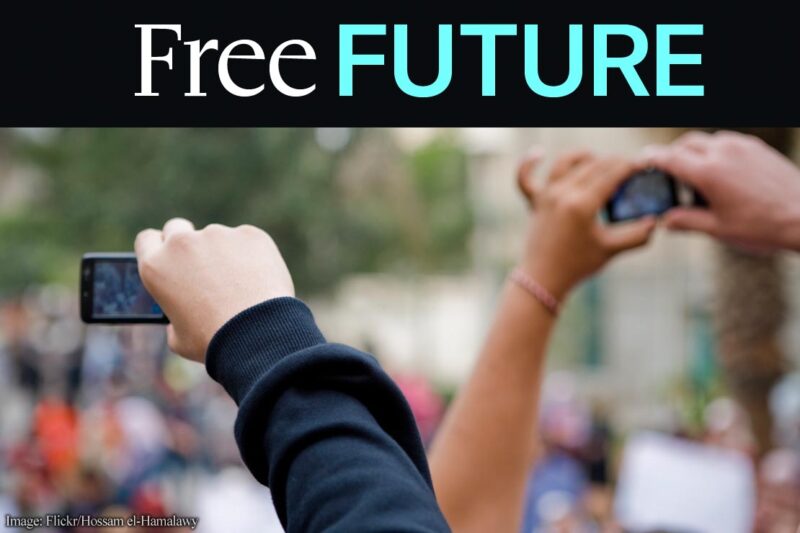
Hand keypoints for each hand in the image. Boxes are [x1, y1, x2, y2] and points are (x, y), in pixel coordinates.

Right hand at [135, 218, 294, 361]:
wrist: (257, 334)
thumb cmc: (215, 341)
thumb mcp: (179, 337)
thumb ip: (173, 317)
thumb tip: (181, 314)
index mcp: (156, 267)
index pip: (147, 240)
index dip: (158, 247)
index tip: (168, 254)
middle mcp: (182, 244)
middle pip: (177, 228)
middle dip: (186, 243)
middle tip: (203, 266)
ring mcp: (217, 235)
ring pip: (217, 237)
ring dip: (223, 253)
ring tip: (240, 285)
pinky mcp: (249, 234)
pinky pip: (247, 241)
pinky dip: (251, 255)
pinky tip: (260, 279)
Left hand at [517, 151, 655, 298]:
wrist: (543, 279)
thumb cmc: (578, 265)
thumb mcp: (611, 249)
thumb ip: (637, 235)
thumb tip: (655, 221)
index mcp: (582, 204)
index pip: (612, 174)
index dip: (631, 167)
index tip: (643, 166)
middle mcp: (562, 194)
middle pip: (593, 165)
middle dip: (614, 163)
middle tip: (628, 170)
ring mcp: (545, 196)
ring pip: (564, 162)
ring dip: (583, 157)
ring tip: (597, 160)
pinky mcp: (534, 201)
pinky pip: (524, 177)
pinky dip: (529, 163)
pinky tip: (539, 153)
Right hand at [640, 130, 799, 250]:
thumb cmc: (762, 226)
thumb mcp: (718, 229)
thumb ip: (686, 221)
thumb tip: (665, 220)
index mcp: (708, 173)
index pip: (669, 158)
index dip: (651, 159)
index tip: (641, 161)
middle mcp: (722, 153)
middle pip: (685, 143)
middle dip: (673, 155)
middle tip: (668, 174)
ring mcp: (741, 146)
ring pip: (706, 140)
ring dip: (695, 153)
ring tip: (698, 178)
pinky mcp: (756, 147)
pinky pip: (727, 142)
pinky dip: (715, 152)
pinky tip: (722, 174)